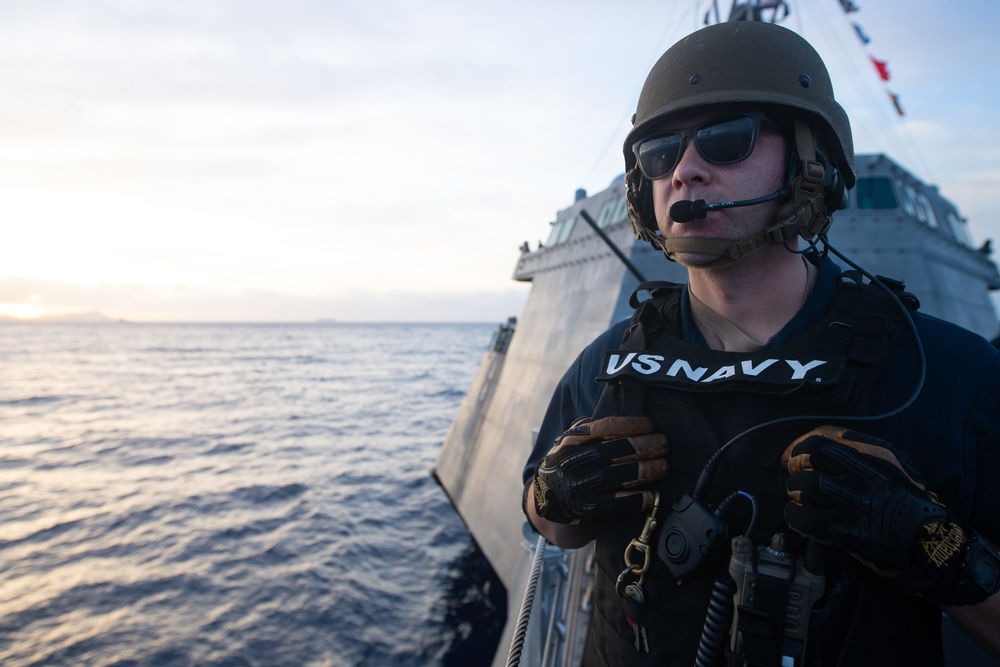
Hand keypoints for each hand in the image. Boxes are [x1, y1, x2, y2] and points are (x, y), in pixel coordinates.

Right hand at [532, 415, 668, 523]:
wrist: (545, 497)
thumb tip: (624, 418)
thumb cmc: (566, 463)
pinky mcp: (587, 507)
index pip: (607, 426)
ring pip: (624, 475)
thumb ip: (589, 428)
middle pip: (621, 450)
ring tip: (664, 466)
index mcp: (573, 440)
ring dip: (650, 469)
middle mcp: (576, 460)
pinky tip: (652, 495)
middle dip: (648, 445)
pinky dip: (639, 499)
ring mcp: (581, 485)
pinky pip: (619, 503)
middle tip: (664, 444)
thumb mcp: (569, 441)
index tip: (650, 424)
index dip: (633, 424)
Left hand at [782, 425, 999, 604]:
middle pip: (806, 462)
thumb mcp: (893, 468)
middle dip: (795, 468)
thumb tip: (835, 440)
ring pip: (803, 488)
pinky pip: (805, 519)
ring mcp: (850, 506)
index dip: (799, 448)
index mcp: (870, 461)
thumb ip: (865, 453)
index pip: (819, 444)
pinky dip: (796, 517)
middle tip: (796, 476)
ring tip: (798, 497)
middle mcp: (858, 480)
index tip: (795, 455)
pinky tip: (799, 517)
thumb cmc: (910, 504)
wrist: (927, 541)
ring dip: (795, 491)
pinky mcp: (844, 532)